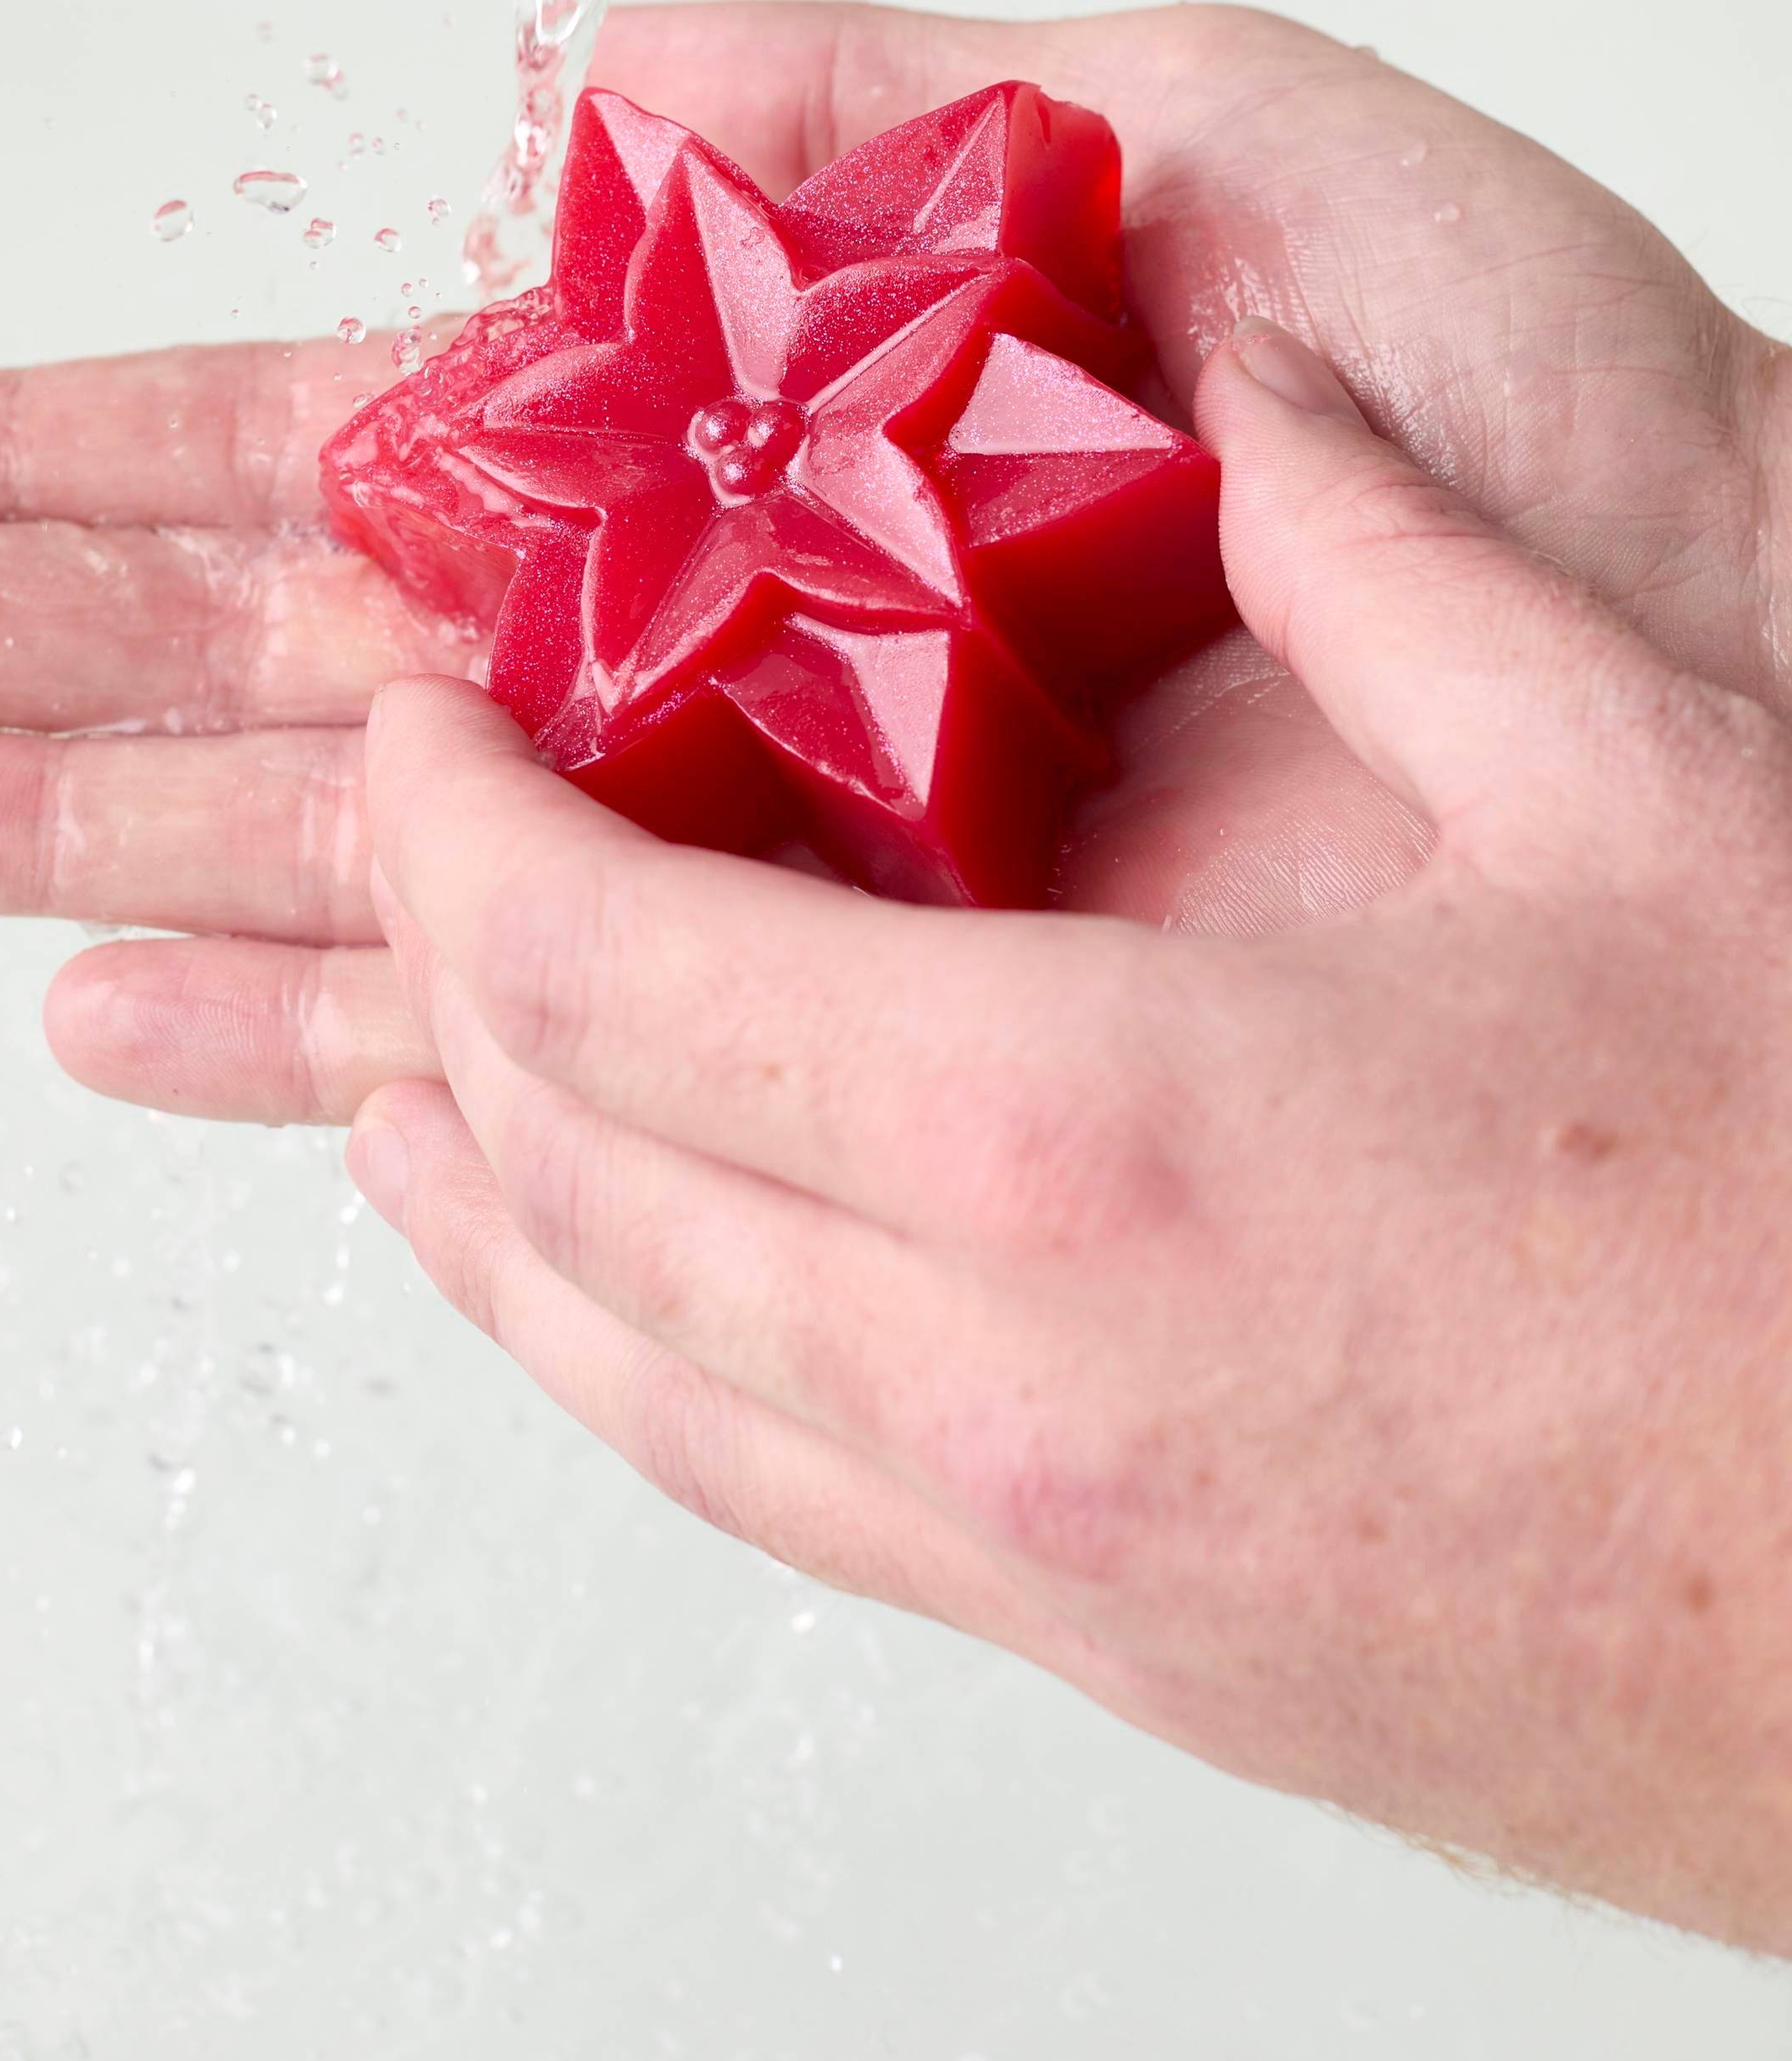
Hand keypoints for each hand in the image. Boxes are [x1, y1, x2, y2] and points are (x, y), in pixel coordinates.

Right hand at [9, 0, 1785, 1108]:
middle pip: (279, 642)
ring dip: (66, 824)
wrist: (1750, 719)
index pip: (362, 430)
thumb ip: (906, 102)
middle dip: (8, 639)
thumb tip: (607, 67)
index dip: (112, 445)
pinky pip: (510, 1027)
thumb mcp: (1238, 146)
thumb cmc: (1574, 438)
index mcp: (778, 432)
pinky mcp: (849, 1019)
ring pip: (330, 840)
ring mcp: (767, 843)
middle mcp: (726, 648)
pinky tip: (116, 1022)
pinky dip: (295, 1027)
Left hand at [345, 325, 1791, 1952]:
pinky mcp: (1129, 1661)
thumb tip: (1268, 399)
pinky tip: (627, 1306)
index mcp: (1088, 1126)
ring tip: (415, 1079)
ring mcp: (1053, 1559)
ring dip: (491, 1204)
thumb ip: (1399, 564)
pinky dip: (637, 1368)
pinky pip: (776, 1498)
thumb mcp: (1644, 797)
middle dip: (444, 974)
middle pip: (574, 1162)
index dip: (457, 824)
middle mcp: (1011, 1377)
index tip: (424, 716)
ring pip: (636, 1370)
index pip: (601, 964)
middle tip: (429, 826)